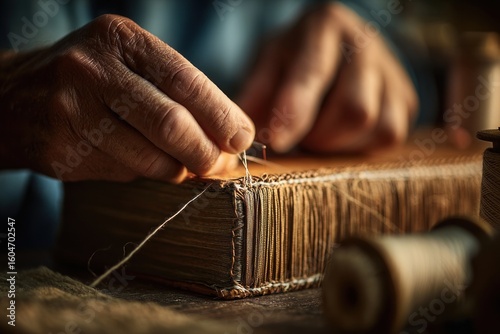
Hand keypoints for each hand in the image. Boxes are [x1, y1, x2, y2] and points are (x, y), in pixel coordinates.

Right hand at [0, 14, 253, 181]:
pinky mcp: (60, 150)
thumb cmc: (91, 81)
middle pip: (171, 123)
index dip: (222, 115)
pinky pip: (125, 173)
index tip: (242, 138)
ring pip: (151, 158)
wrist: (14, 98)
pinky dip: (144, 173)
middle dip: (205, 152)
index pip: (185, 81)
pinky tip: (136, 160)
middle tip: (218, 164)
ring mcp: (72, 110)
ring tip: (179, 164)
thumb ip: (179, 94)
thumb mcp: (131, 65)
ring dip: (177, 169)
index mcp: (120, 40)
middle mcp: (92, 69)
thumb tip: (231, 138)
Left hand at [238, 3, 416, 152]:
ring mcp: (393, 73)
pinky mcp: (407, 100)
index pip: (314, 74)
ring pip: (378, 127)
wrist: (341, 45)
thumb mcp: (270, 62)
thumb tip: (243, 134)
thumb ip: (256, 93)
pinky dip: (360, 146)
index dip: (295, 112)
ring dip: (340, 144)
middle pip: (355, 110)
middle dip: (319, 136)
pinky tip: (341, 135)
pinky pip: (390, 136)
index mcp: (326, 26)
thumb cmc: (298, 56)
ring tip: (319, 132)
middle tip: (299, 135)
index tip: (276, 141)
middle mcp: (366, 45)